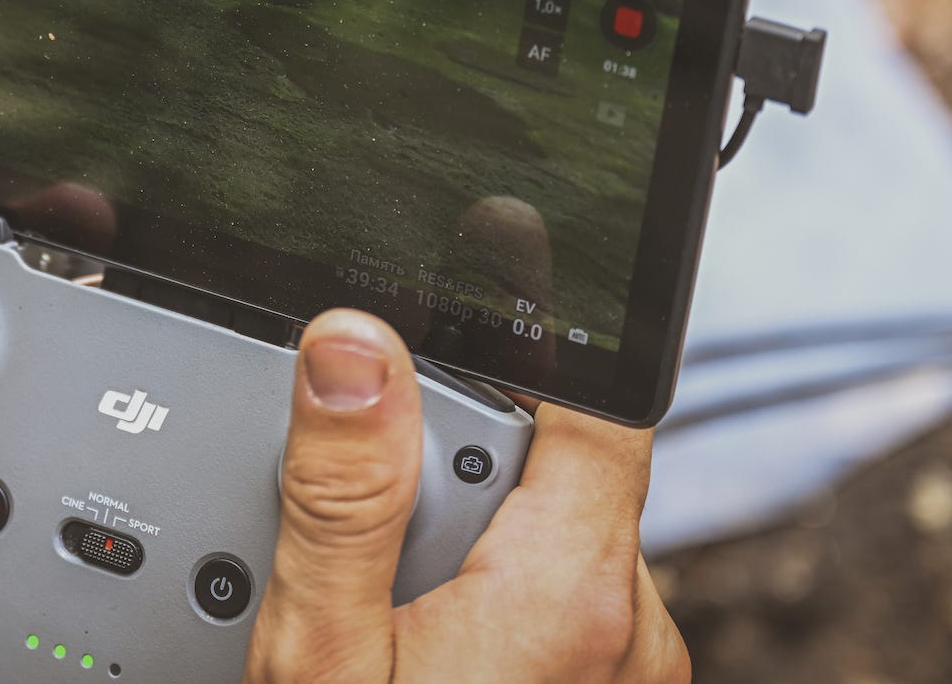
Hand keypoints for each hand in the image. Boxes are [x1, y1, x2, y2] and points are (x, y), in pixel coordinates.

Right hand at [243, 310, 687, 683]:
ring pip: (547, 535)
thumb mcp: (322, 653)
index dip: (525, 344)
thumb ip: (342, 496)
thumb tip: (353, 344)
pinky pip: (553, 602)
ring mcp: (624, 670)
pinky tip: (415, 646)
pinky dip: (485, 598)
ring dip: (466, 543)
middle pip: (550, 466)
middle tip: (365, 549)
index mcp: (574, 595)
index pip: (594, 403)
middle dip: (453, 471)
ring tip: (382, 621)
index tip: (462, 303)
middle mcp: (629, 630)